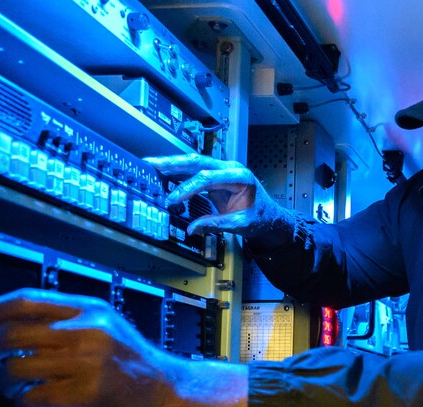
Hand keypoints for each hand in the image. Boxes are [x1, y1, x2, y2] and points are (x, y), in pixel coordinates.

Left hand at [0, 288, 247, 406]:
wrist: (170, 389)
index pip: (24, 301)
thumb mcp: (106, 327)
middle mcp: (87, 330)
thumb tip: (15, 326)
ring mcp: (88, 360)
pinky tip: (28, 404)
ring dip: (4, 381)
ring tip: (12, 387)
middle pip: (13, 333)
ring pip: (18, 366)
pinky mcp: (88, 392)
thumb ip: (68, 322)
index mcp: (89, 309)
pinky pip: (34, 395)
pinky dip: (22, 403)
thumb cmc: (136, 365)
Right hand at [145, 154, 288, 238]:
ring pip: (195, 163)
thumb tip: (193, 229)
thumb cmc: (260, 217)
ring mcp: (223, 170)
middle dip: (174, 163)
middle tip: (153, 163)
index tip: (174, 199)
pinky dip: (180, 172)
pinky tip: (164, 172)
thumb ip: (216, 225)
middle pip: (199, 161)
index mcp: (240, 177)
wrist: (270, 215)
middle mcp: (231, 168)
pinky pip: (196, 171)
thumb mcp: (240, 224)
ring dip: (173, 164)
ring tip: (152, 163)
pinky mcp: (217, 176)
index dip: (188, 187)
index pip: (208, 177)